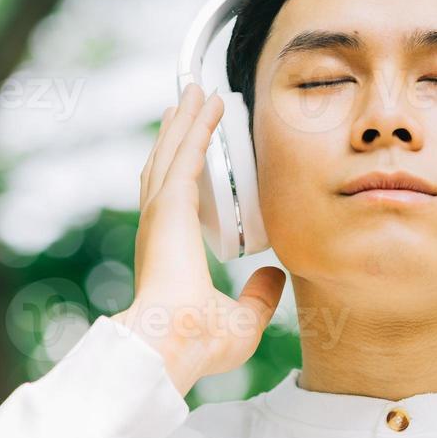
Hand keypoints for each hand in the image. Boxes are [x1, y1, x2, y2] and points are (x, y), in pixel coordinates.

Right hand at [114, 82, 285, 396]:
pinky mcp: (169, 206)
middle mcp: (160, 228)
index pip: (176, 200)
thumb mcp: (243, 320)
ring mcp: (161, 215)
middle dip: (179, 133)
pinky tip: (206, 103)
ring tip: (195, 93)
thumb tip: (276, 273)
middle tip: (187, 104)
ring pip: (173, 152)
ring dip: (186, 120)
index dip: (182, 172)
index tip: (191, 149)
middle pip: (168, 166)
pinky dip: (196, 126)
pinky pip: (185, 154)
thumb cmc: (198, 344)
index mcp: (172, 252)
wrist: (172, 344)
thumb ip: (259, 296)